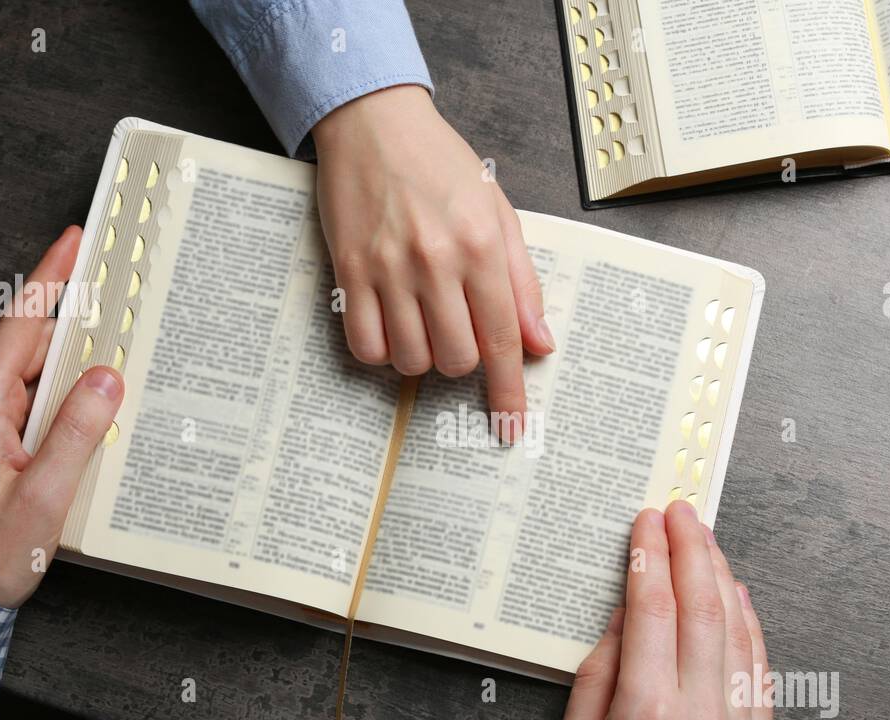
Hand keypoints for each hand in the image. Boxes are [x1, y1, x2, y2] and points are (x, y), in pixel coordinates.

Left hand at [0, 227, 123, 607]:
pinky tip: (92, 409)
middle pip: (30, 349)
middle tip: (116, 292)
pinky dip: (64, 398)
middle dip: (73, 317)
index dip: (48, 281)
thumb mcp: (43, 498)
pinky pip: (32, 408)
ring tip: (118, 348)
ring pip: (33, 380)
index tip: (73, 243)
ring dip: (73, 364)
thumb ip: (76, 434)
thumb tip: (106, 379)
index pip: (19, 328)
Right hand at [312, 85, 552, 430]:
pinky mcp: (348, 271)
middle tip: (454, 327)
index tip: (513, 427)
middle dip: (461, 360)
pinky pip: (365, 346)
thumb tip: (541, 344)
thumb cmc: (441, 166)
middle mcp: (436, 261)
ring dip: (421, 356)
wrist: (374, 122)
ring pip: (411, 360)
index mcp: (482, 246)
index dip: (509, 392)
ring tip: (421, 321)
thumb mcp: (498, 213)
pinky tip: (389, 324)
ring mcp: (388, 268)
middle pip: (456, 359)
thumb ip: (522, 283)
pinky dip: (381, 351)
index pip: (502, 340)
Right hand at [552, 501, 775, 719]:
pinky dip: (749, 627)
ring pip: (737, 633)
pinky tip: (737, 599)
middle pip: (702, 608)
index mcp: (645, 717)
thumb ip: (596, 679)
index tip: (645, 522)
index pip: (652, 610)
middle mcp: (701, 719)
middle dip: (691, 549)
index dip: (649, 557)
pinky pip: (758, 673)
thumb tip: (623, 617)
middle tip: (681, 510)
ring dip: (722, 578)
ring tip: (706, 540)